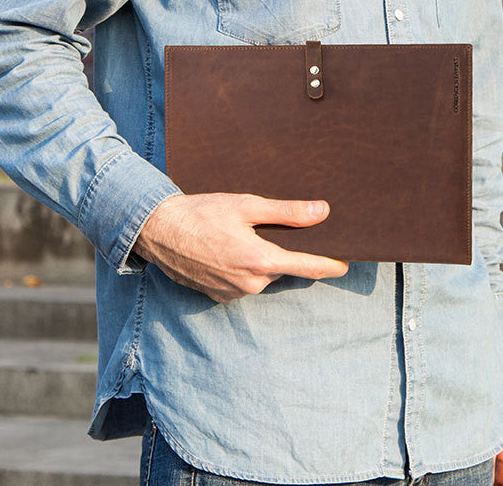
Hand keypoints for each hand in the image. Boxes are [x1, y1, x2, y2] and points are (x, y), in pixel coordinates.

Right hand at [131, 192, 348, 302]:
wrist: (157, 230)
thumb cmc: (201, 213)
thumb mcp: (247, 205)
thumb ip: (288, 212)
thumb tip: (322, 211)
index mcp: (260, 260)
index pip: (307, 267)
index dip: (329, 264)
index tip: (345, 264)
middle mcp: (250, 284)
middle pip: (282, 267)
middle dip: (282, 251)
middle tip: (269, 228)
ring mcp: (233, 294)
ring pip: (261, 275)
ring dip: (260, 259)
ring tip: (240, 235)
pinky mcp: (218, 297)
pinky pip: (242, 283)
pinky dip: (241, 268)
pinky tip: (226, 248)